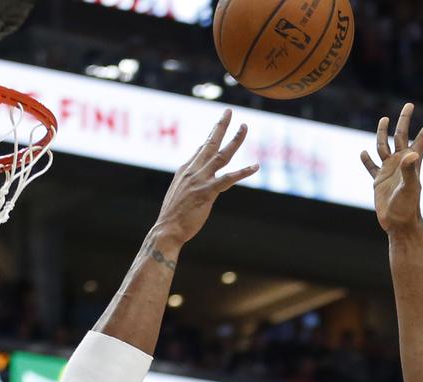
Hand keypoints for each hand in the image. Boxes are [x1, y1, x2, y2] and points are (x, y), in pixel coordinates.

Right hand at [152, 109, 259, 245]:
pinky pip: (228, 179)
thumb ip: (187, 181)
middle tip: (229, 111)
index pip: (200, 149)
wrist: (167, 229)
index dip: (211, 136)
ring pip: (221, 155)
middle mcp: (193, 171)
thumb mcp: (178, 192)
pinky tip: (255, 166)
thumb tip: (193, 173)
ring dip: (234, 140)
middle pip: (209, 143)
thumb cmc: (173, 215)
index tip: (219, 124)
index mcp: (185, 170)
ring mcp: (200, 180)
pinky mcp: (207, 192)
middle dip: (220, 126)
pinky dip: (243, 172)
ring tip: (244, 127)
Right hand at [361, 103, 422, 233]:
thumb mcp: (410, 187)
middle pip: (402, 136)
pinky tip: (364, 153)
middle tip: (409, 104)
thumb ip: (409, 170)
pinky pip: (372, 167)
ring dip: (383, 133)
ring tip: (384, 119)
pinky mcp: (379, 181)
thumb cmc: (407, 207)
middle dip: (405, 120)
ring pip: (384, 147)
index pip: (422, 138)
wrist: (398, 223)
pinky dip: (367, 160)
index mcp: (412, 161)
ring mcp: (389, 171)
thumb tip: (411, 153)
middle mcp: (401, 162)